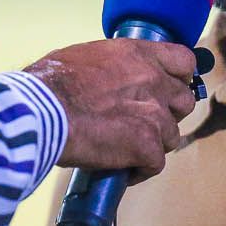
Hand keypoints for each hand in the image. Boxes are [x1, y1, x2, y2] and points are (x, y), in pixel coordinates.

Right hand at [25, 39, 197, 179]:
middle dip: (167, 115)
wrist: (41, 111)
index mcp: (139, 54)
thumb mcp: (85, 56)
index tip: (167, 89)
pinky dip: (139, 170)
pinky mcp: (148, 145)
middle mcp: (154, 81)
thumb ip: (111, 65)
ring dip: (153, 145)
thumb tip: (108, 77)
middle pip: (184, 102)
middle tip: (142, 124)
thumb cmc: (49, 83)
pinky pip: (155, 164)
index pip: (183, 62)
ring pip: (172, 136)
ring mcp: (155, 114)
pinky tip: (120, 170)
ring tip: (125, 150)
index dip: (179, 78)